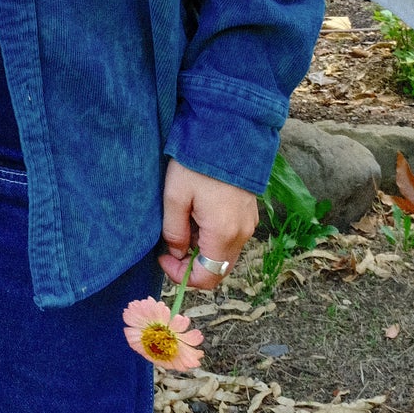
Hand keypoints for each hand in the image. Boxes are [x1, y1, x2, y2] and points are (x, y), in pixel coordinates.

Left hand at [159, 159, 257, 290]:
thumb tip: (177, 253)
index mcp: (223, 234)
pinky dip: (213, 236)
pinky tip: (199, 213)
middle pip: (217, 269)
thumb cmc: (196, 164)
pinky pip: (231, 237)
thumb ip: (174, 232)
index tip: (163, 256)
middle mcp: (242, 234)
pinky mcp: (249, 213)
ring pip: (223, 253)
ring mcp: (249, 224)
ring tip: (185, 221)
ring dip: (202, 248)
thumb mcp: (174, 197)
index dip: (181, 275)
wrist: (226, 134)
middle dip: (191, 264)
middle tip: (171, 243)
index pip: (207, 278)